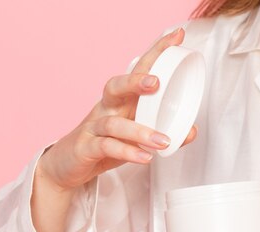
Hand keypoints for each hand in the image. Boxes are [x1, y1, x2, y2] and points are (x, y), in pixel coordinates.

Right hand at [37, 27, 197, 190]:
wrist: (68, 166)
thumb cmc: (104, 145)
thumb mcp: (135, 138)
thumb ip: (163, 133)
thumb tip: (191, 131)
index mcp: (120, 100)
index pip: (138, 70)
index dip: (156, 53)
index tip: (176, 37)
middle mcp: (106, 108)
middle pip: (116, 86)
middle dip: (135, 81)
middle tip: (156, 83)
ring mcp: (93, 127)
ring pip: (114, 123)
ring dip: (140, 131)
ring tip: (162, 141)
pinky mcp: (86, 147)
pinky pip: (106, 146)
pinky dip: (127, 151)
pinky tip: (144, 157)